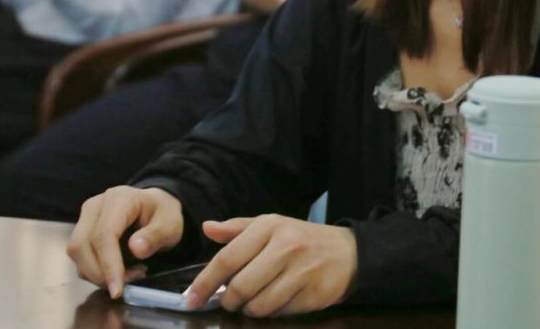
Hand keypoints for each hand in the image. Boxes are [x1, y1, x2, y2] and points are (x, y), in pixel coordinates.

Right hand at [67, 186, 185, 298]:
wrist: (154, 207)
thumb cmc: (162, 215)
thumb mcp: (170, 225)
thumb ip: (156, 236)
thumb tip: (136, 249)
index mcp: (119, 199)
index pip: (103, 235)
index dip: (108, 264)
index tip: (117, 290)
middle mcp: (95, 206)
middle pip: (82, 245)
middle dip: (101, 274)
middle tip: (130, 282)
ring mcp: (84, 218)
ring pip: (77, 254)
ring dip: (98, 274)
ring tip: (129, 274)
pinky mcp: (81, 231)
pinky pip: (80, 258)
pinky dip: (96, 272)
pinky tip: (118, 270)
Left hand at [185, 215, 356, 316]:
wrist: (348, 252)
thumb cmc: (301, 239)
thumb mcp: (271, 226)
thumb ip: (237, 229)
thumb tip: (206, 228)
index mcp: (269, 227)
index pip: (227, 258)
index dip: (205, 282)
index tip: (191, 298)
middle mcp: (285, 247)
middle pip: (240, 287)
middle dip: (229, 300)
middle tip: (231, 301)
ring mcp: (302, 272)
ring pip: (259, 305)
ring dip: (250, 309)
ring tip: (256, 299)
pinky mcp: (314, 294)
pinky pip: (280, 313)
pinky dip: (273, 312)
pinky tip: (278, 300)